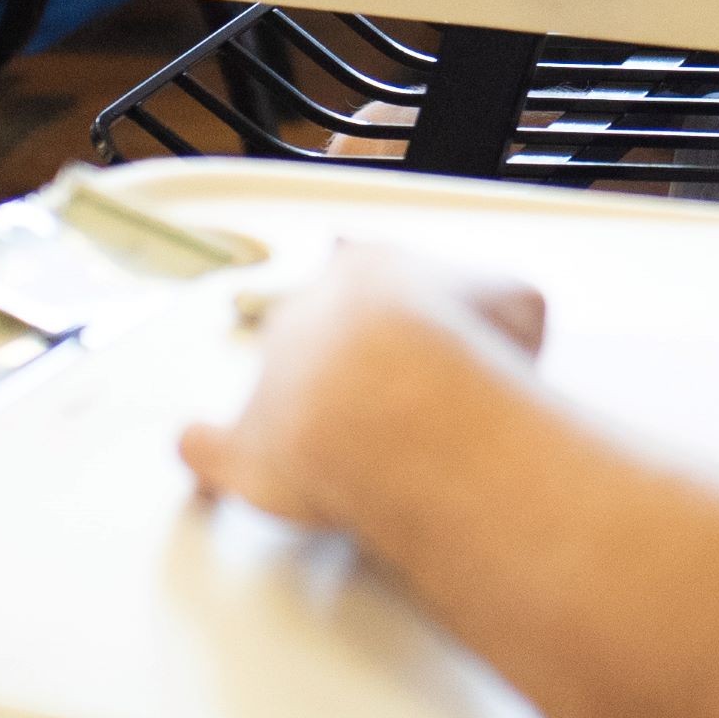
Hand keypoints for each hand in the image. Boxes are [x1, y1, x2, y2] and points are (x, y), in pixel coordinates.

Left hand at [178, 247, 546, 533]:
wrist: (405, 401)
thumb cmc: (462, 349)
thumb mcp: (517, 303)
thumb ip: (500, 304)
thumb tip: (506, 321)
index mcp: (368, 273)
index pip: (359, 265)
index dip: (373, 285)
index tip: (366, 281)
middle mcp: (308, 315)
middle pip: (315, 328)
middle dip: (348, 360)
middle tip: (391, 394)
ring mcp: (271, 380)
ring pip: (275, 385)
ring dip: (305, 410)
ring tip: (347, 442)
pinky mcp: (249, 447)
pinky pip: (212, 449)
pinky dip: (207, 452)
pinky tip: (201, 449)